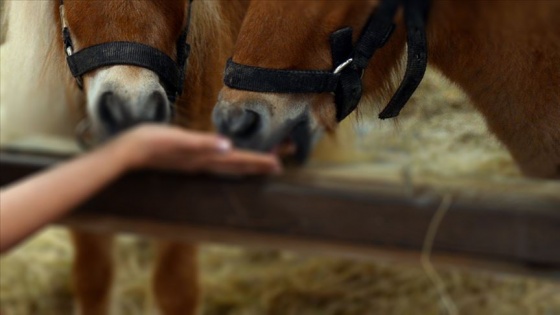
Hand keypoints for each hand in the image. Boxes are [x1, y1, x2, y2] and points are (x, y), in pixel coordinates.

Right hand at [106, 125, 281, 175]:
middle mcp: (205, 164)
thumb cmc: (151, 142)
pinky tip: (230, 156)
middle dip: (260, 163)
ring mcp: (197, 163)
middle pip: (239, 165)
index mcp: (205, 158)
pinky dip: (231, 159)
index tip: (280, 163)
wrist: (127, 152)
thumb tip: (228, 146)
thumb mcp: (177, 140)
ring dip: (248, 163)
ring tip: (265, 161)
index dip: (259, 161)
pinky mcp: (188, 159)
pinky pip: (218, 161)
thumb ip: (203, 144)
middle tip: (281, 162)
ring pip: (230, 164)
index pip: (239, 160)